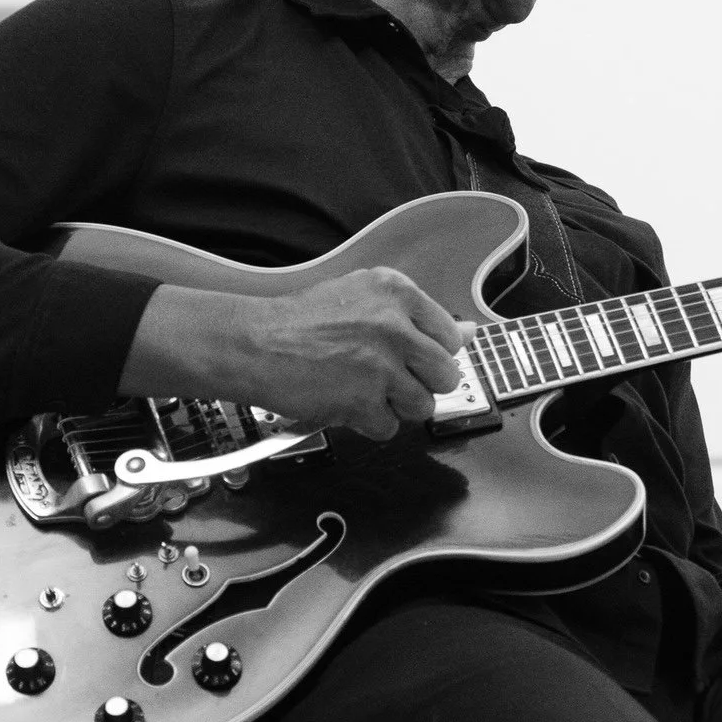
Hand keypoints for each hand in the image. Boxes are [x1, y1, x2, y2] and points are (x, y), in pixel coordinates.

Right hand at [121, 267, 475, 440]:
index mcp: (398, 293)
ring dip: (394, 407)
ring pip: (422, 406)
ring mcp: (382, 365)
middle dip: (419, 383)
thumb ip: (416, 317)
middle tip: (386, 379)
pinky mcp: (365, 401)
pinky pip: (390, 427)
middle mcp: (396, 326)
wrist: (252, 343)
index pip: (450, 335)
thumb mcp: (362, 298)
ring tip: (361, 392)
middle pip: (445, 375)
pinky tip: (345, 405)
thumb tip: (470, 334)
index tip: (410, 358)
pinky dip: (368, 424)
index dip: (429, 354)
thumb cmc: (300, 322)